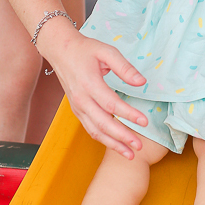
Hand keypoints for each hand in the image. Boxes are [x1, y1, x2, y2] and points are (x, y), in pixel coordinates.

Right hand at [39, 25, 147, 157]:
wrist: (60, 50)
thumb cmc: (85, 49)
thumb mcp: (107, 51)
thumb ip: (124, 67)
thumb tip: (141, 82)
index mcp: (89, 83)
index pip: (111, 104)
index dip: (128, 114)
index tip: (144, 121)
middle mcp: (81, 99)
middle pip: (103, 123)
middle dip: (122, 137)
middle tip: (139, 146)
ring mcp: (77, 107)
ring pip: (95, 131)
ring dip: (113, 144)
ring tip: (130, 154)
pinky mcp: (77, 110)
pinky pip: (90, 128)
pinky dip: (103, 139)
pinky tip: (116, 145)